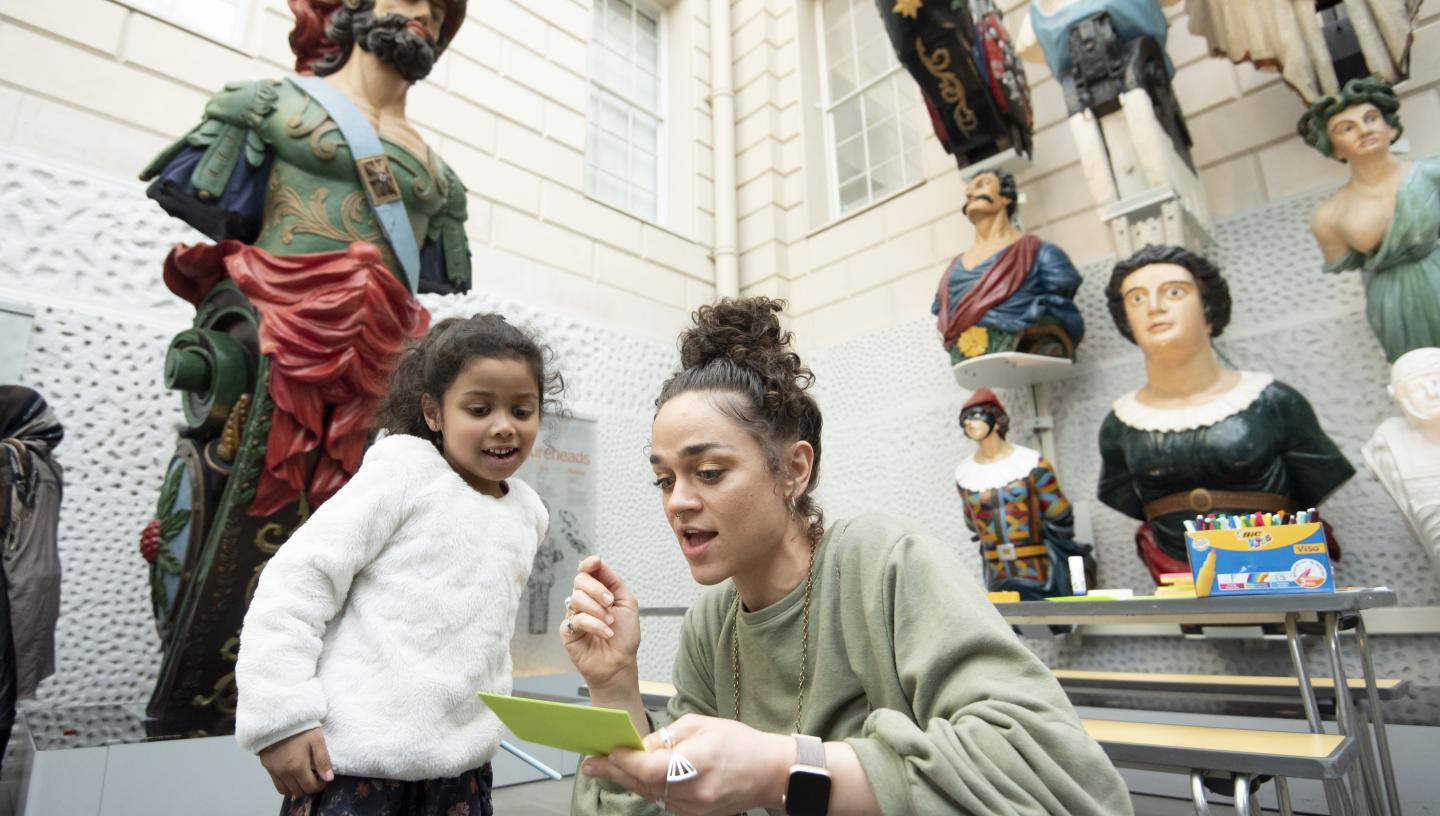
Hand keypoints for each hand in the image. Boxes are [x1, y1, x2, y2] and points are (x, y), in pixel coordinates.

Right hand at [258, 727, 333, 797]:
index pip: (310, 787)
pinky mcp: (267, 767)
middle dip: (309, 787)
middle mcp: (284, 773)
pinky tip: (293, 774)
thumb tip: (328, 779)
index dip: (320, 785)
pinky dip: (286, 784)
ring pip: (286, 791)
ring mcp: (273, 771)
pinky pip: (277, 784)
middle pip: (298, 792)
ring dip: (297, 788)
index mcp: (297, 767)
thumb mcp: (317, 740)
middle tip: (315, 776)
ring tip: (304, 776)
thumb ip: (323, 761)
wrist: (278, 716)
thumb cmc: (301, 727)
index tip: (324, 778)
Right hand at [561, 556, 640, 688]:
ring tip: (610, 622)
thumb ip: (613, 580)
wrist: (620, 662)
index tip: (595, 563)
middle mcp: (585, 600)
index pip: (587, 571)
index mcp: (598, 591)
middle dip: (597, 589)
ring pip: (577, 598)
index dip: (589, 564)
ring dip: (598, 610)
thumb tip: (598, 561)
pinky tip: (606, 633)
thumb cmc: (625, 635)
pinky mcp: (568, 630)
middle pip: (580, 580)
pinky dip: (595, 625)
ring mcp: (574, 614)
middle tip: (610, 602)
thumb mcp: (627, 602)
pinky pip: (577, 619)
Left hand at [580, 714, 791, 815]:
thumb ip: (668, 736)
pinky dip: (650, 788)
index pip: (646, 767)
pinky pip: (664, 802)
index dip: (622, 761)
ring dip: (630, 781)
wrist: (771, 772)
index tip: (605, 752)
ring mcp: (694, 808)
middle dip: (615, 773)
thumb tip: (640, 746)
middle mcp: (693, 791)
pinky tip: (641, 777)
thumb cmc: (741, 743)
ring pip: (650, 795)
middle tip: (591, 764)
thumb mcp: (702, 725)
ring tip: (611, 768)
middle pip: (642, 784)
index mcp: (696, 762)